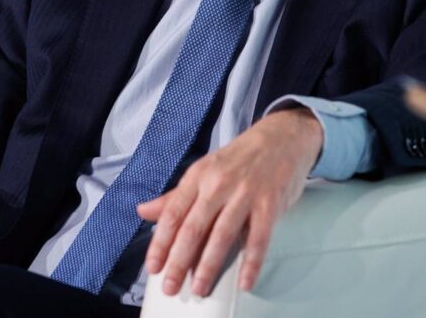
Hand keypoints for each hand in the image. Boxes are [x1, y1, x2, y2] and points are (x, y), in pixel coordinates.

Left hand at [137, 107, 321, 297]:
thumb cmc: (240, 158)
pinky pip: (259, 238)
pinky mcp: (270, 203)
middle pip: (194, 228)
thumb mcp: (204, 170)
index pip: (173, 214)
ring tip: (199, 288)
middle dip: (179, 261)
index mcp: (198, 176)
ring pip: (222, 235)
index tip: (153, 267)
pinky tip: (244, 282)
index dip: (160, 243)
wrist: (282, 137)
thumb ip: (175, 196)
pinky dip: (251, 262)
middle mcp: (218, 184)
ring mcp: (245, 193)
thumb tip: (143, 211)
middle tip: (170, 287)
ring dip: (209, 265)